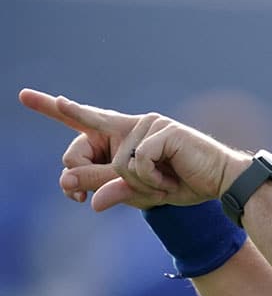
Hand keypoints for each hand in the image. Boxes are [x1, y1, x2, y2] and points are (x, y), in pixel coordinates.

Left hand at [18, 89, 251, 211]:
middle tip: (138, 190)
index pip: (85, 120)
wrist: (222, 183)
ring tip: (166, 182)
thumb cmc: (185, 184)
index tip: (25, 95)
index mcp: (127, 134)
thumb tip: (87, 200)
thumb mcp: (142, 192)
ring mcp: (150, 124)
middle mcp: (135, 124)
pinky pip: (139, 162)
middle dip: (98, 176)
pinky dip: (153, 179)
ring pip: (118, 163)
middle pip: (90, 150)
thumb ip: (113, 190)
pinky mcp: (164, 130)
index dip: (54, 107)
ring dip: (141, 183)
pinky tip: (172, 177)